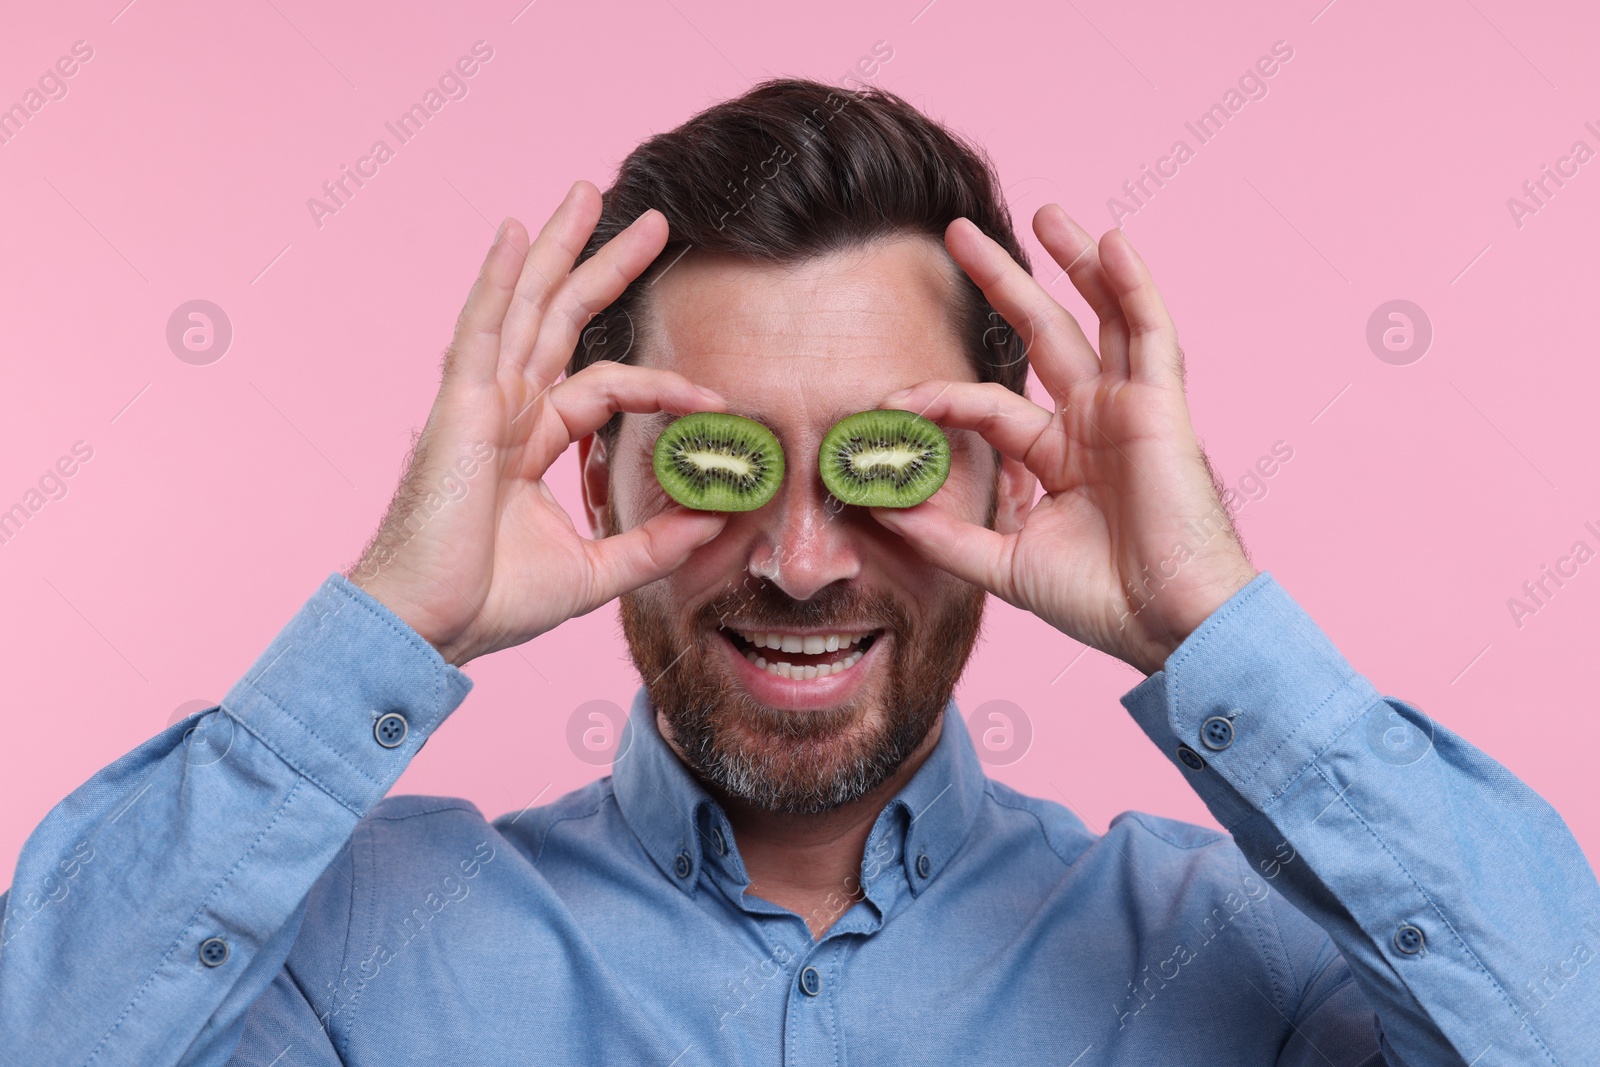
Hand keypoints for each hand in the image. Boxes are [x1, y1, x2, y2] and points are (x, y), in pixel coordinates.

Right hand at [347, 181, 727, 666]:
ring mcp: (481, 402)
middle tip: (652, 220)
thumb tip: (713, 521)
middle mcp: (507, 409)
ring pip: (526, 306)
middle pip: (562, 318)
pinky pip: (482, 329)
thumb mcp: (593, 570)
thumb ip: (653, 544)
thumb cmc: (489, 602)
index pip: (607, 387)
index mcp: (532, 440)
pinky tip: (515, 231)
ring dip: (557, 247)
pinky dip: (497, 279)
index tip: (717, 397)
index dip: (663, 383)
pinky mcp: (460, 408)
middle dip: (603, 265)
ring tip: (589, 192)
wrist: (429, 628)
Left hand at [871, 207, 1257, 675]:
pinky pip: (1150, 333)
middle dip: (1003, 281)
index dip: (938, 397)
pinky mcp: (1160, 407)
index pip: (987, 405)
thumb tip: (880, 506)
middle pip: (1042, 333)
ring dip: (1075, 262)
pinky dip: (1133, 286)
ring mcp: (1127, 408)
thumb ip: (945, 535)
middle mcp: (1091, 422)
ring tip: (1043, 210)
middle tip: (956, 233)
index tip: (887, 403)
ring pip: (1098, 316)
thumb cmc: (1101, 601)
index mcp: (1057, 456)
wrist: (1167, 626)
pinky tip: (1112, 242)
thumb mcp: (1005, 565)